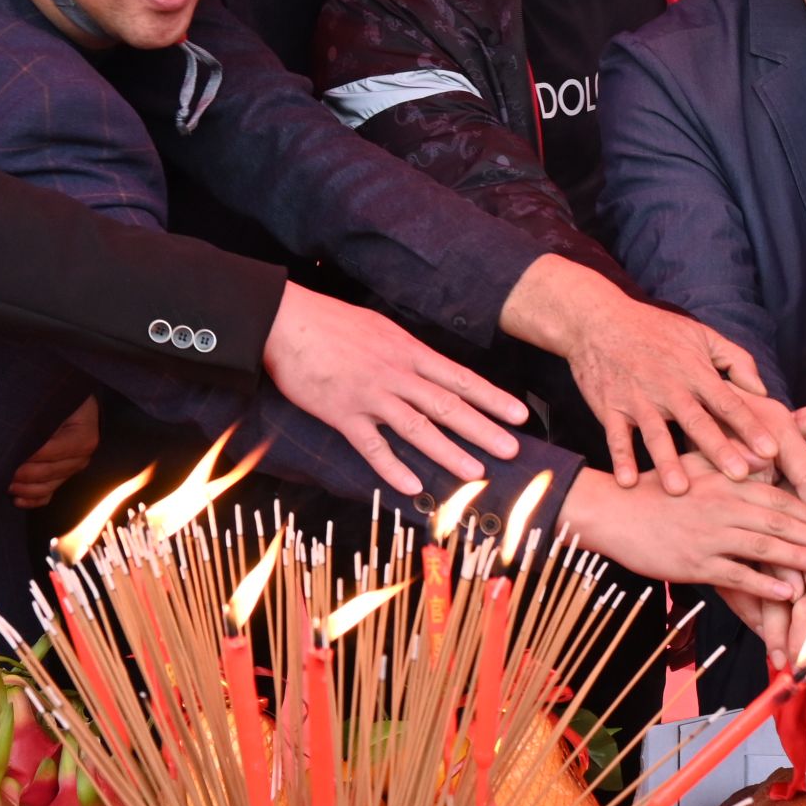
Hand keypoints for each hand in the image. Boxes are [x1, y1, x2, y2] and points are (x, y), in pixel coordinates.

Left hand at [7, 395, 100, 508]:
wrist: (75, 404)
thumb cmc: (61, 398)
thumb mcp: (53, 401)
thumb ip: (39, 416)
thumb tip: (15, 433)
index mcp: (82, 437)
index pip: (51, 451)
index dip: (28, 454)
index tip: (5, 452)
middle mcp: (81, 457)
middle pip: (48, 472)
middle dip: (21, 473)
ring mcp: (72, 470)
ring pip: (47, 487)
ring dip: (24, 488)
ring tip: (2, 482)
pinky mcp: (63, 477)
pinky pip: (48, 495)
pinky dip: (32, 500)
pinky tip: (16, 500)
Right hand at [258, 284, 524, 495]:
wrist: (286, 320)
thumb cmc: (332, 322)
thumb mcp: (380, 328)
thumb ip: (406, 352)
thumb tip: (428, 369)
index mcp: (408, 352)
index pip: (460, 378)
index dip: (492, 398)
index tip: (519, 415)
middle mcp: (396, 375)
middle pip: (448, 406)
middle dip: (483, 429)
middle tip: (512, 451)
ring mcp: (371, 396)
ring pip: (417, 428)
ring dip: (448, 452)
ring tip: (475, 472)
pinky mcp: (342, 414)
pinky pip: (372, 446)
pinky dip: (392, 467)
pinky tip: (413, 485)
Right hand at [500, 257, 801, 491]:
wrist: (599, 320)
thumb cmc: (656, 330)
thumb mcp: (701, 334)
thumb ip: (736, 360)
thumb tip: (762, 391)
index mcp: (695, 372)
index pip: (729, 403)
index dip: (751, 427)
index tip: (772, 451)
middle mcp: (669, 388)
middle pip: (698, 422)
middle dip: (719, 449)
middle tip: (739, 476)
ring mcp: (638, 399)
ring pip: (656, 434)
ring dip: (668, 461)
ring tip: (681, 490)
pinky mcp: (610, 408)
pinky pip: (616, 436)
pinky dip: (620, 459)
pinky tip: (628, 483)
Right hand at [562, 465, 805, 597]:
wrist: (610, 512)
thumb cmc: (653, 490)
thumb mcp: (692, 467)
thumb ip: (726, 462)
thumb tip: (761, 459)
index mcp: (723, 482)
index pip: (774, 493)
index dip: (804, 506)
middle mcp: (721, 506)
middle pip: (777, 519)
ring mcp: (709, 535)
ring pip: (764, 546)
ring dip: (798, 557)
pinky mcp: (695, 563)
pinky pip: (738, 575)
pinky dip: (765, 584)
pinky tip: (787, 592)